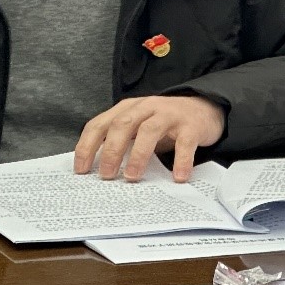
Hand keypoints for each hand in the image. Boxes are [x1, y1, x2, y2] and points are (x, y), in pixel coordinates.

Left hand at [73, 95, 225, 182]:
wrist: (203, 108)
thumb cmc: (164, 123)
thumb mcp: (137, 126)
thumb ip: (120, 140)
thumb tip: (97, 170)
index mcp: (127, 109)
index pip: (99, 124)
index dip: (87, 146)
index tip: (81, 169)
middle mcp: (145, 108)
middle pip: (122, 124)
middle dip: (111, 150)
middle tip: (106, 175)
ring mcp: (168, 115)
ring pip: (149, 130)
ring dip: (138, 154)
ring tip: (133, 176)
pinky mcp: (190, 125)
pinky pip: (184, 143)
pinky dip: (181, 160)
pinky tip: (178, 177)